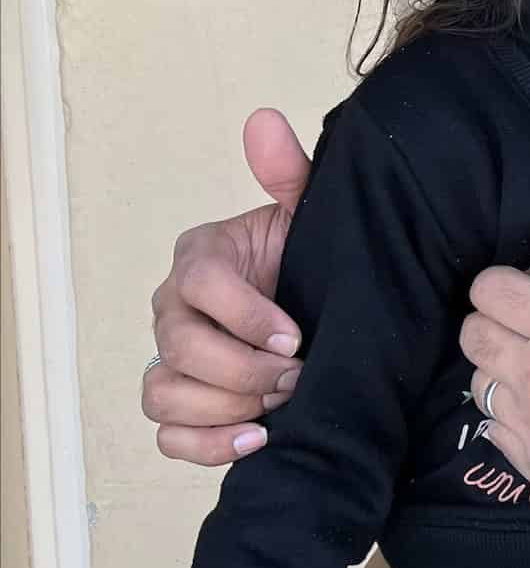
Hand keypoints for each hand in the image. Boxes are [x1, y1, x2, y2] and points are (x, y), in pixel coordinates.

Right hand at [144, 112, 310, 465]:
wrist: (326, 311)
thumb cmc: (312, 262)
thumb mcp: (309, 216)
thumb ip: (289, 172)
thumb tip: (264, 121)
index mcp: (201, 258)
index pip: (200, 283)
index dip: (245, 314)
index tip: (297, 335)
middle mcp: (172, 309)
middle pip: (181, 348)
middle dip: (244, 368)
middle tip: (297, 376)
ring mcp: (170, 360)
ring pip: (165, 394)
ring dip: (226, 407)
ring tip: (280, 407)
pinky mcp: (180, 407)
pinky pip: (169, 437)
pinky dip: (208, 446)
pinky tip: (258, 439)